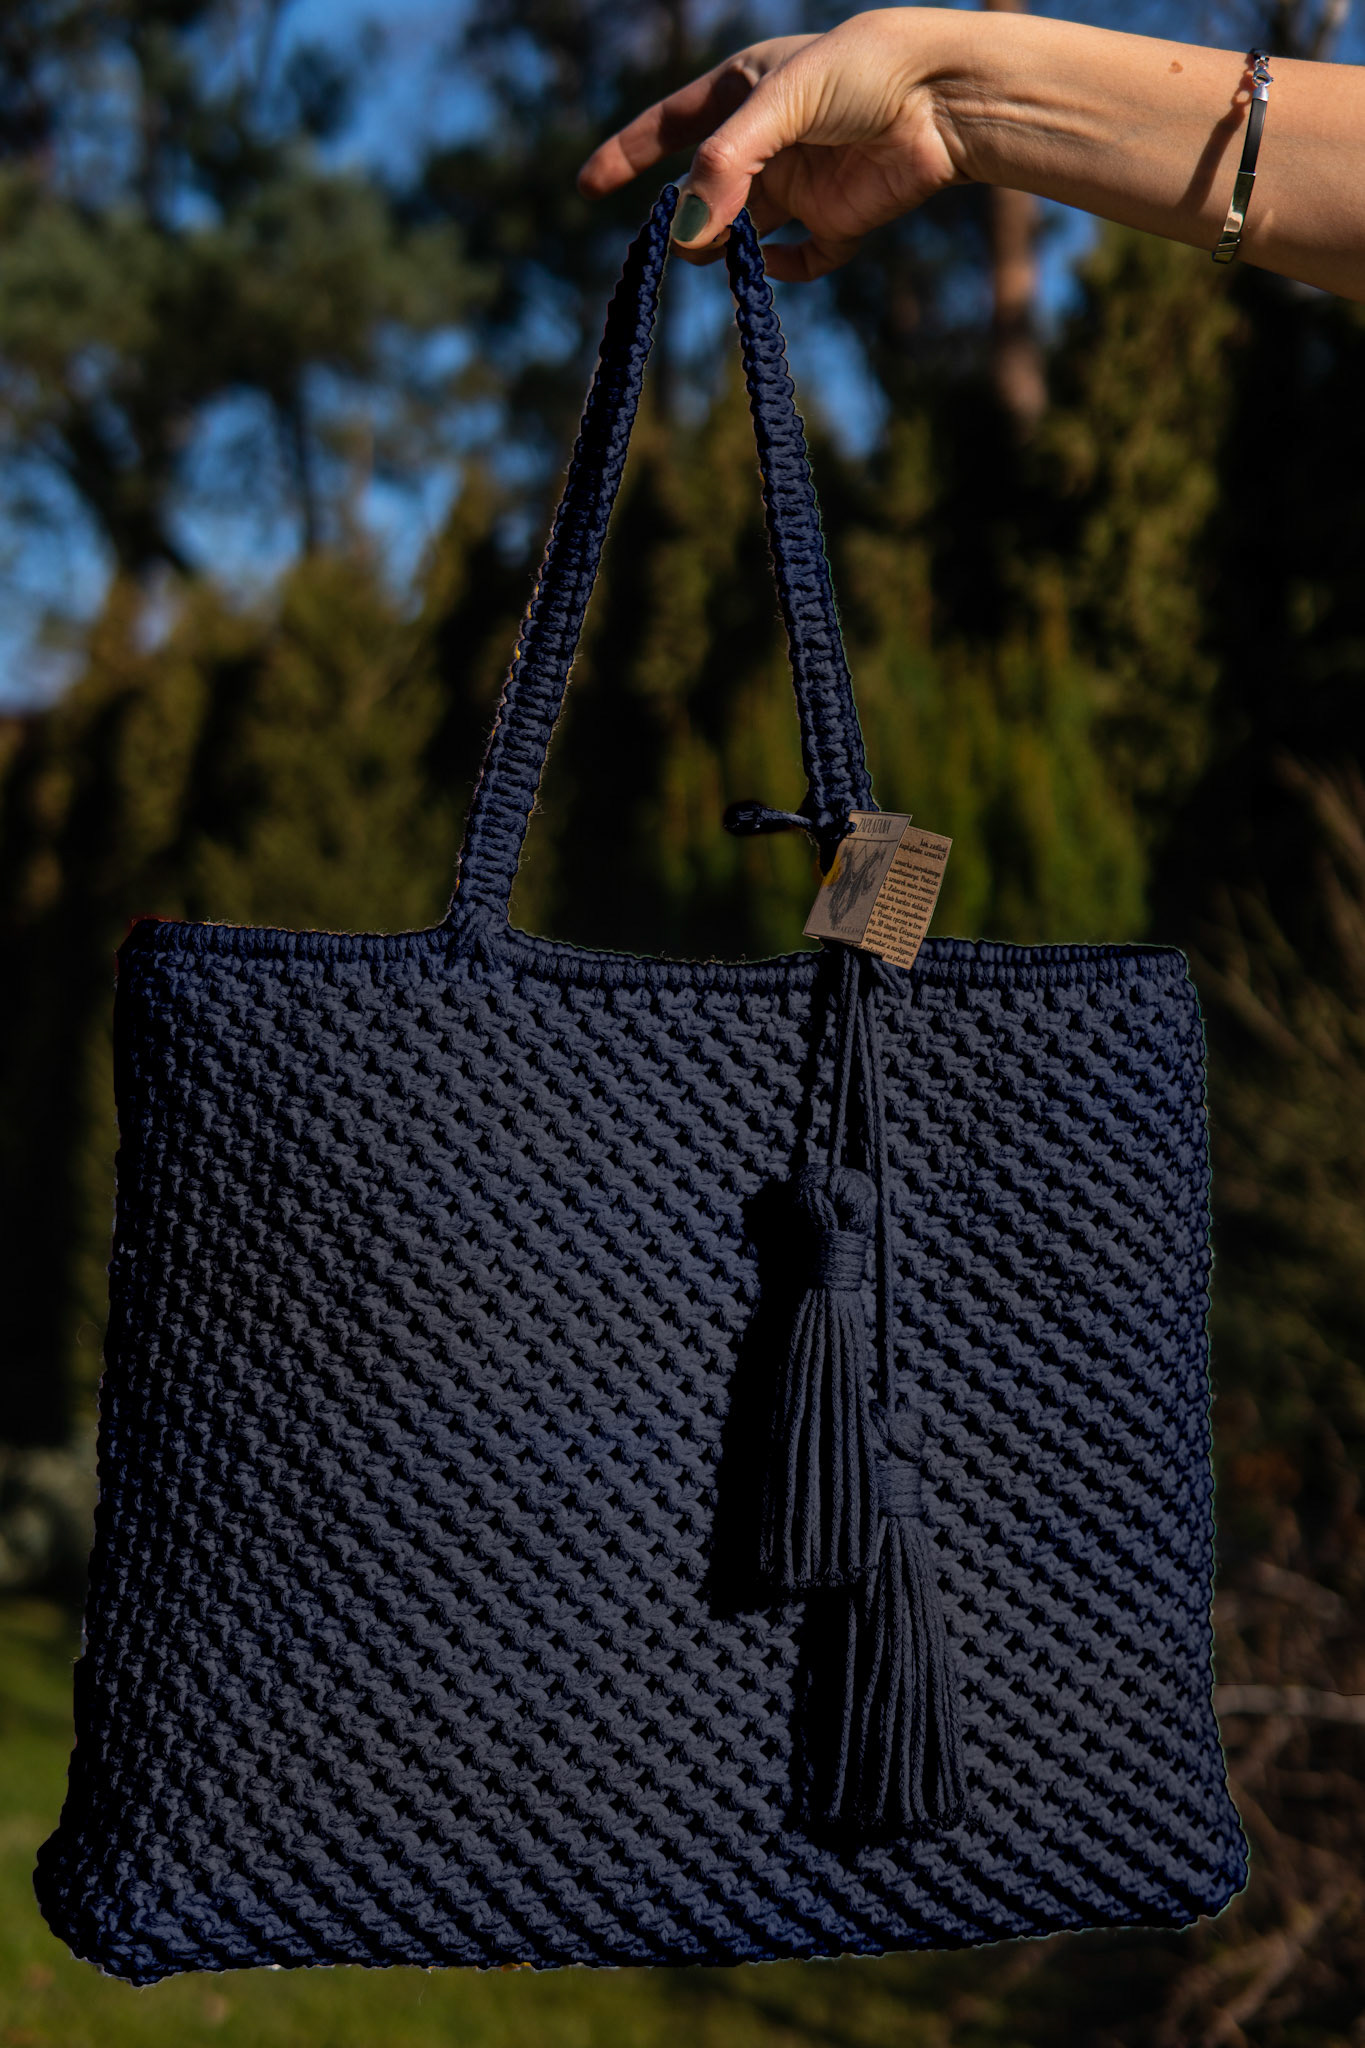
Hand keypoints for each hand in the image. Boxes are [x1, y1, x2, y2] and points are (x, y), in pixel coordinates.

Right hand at [577, 10, 964, 281]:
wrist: (942, 99)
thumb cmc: (859, 74)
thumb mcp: (777, 104)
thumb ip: (725, 164)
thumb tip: (685, 234)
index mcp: (746, 93)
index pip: (671, 125)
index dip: (628, 154)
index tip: (587, 185)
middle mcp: (769, 143)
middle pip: (705, 192)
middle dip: (687, 217)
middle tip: (686, 236)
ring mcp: (802, 185)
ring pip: (744, 233)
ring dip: (726, 249)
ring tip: (724, 248)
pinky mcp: (838, 222)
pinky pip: (799, 261)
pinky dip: (784, 270)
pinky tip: (777, 263)